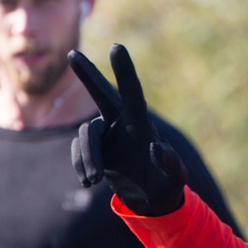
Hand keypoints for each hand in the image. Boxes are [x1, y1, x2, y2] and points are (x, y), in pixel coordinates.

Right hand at [68, 45, 188, 215]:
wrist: (151, 199)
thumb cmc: (167, 183)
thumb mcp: (175, 177)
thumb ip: (170, 163)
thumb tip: (155, 147)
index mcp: (142, 124)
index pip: (133, 92)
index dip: (124, 70)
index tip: (116, 47)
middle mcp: (122, 123)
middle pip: (102, 94)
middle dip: (88, 75)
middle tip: (72, 54)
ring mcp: (105, 135)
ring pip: (86, 135)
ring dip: (88, 157)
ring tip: (95, 179)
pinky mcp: (94, 149)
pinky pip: (78, 152)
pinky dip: (81, 166)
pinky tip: (90, 182)